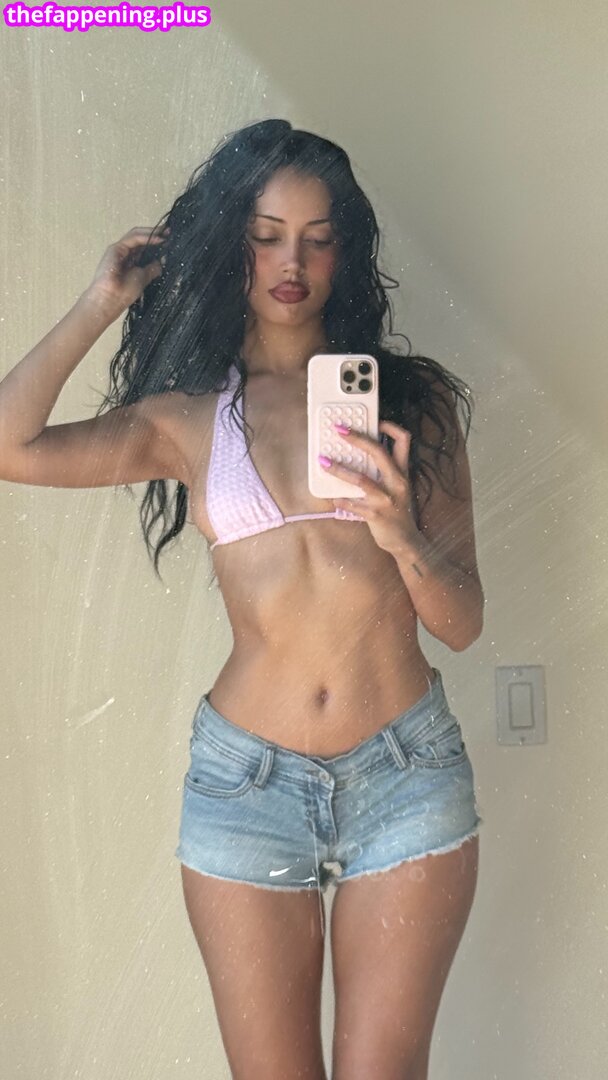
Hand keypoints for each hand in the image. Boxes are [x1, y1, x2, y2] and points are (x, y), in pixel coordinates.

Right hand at [85, 225, 169, 316]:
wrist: (110, 299)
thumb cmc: (124, 293)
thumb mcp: (144, 278)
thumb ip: (152, 269)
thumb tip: (162, 261)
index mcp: (131, 261)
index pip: (144, 246)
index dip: (156, 242)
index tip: (170, 241)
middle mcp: (125, 253)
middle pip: (141, 238)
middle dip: (155, 233)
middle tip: (169, 232)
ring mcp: (120, 250)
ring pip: (137, 235)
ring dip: (152, 233)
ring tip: (166, 233)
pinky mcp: (116, 248)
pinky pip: (133, 238)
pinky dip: (146, 237)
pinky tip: (158, 239)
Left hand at [320, 420, 420, 554]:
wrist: (406, 541)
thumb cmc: (397, 511)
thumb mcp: (397, 487)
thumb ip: (385, 471)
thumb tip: (360, 453)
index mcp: (403, 472)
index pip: (403, 440)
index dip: (389, 426)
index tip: (374, 419)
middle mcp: (397, 482)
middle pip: (378, 452)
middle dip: (357, 438)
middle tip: (338, 430)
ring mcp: (387, 499)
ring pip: (361, 479)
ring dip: (339, 469)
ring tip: (323, 462)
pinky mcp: (376, 515)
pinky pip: (353, 505)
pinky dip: (341, 500)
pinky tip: (332, 497)